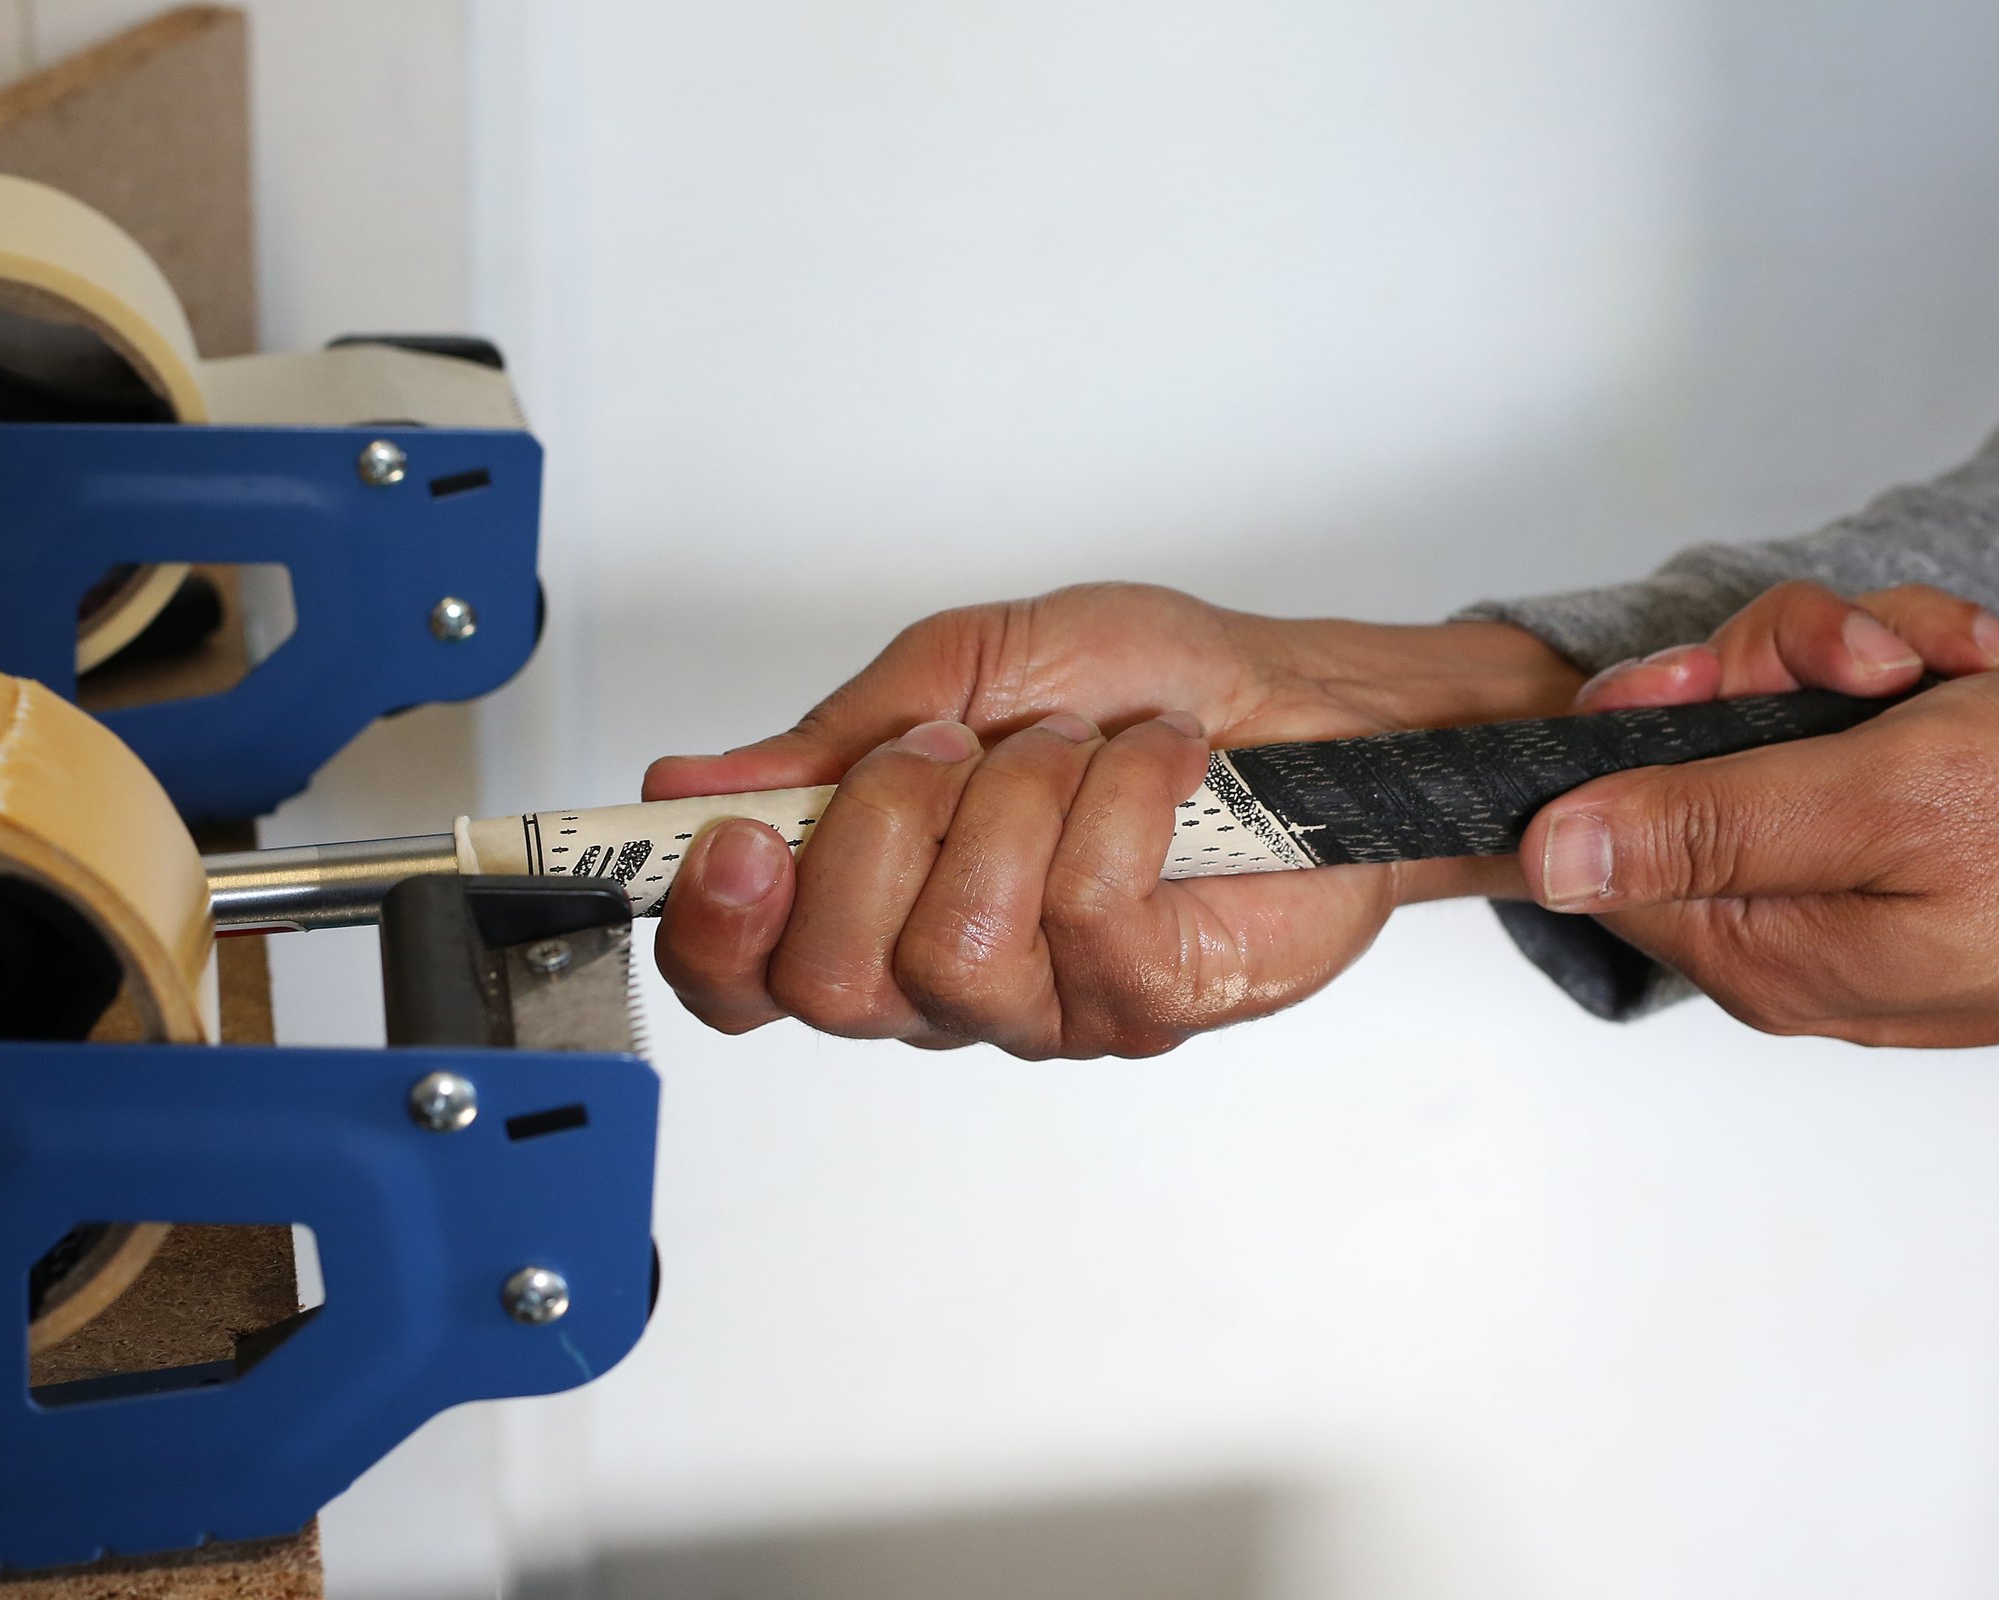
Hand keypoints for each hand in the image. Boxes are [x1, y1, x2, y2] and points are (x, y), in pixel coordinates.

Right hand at [646, 582, 1582, 1055]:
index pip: (743, 979)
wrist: (1307, 705)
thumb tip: (691, 784)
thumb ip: (834, 739)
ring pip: (957, 952)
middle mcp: (947, 972)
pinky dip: (1121, 801)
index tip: (729, 838)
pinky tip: (1159, 765)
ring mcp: (1048, 1004)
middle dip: (877, 834)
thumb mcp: (968, 668)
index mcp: (876, 900)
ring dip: (1014, 806)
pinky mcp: (1149, 1001)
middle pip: (829, 985)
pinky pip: (1085, 916)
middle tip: (946, 751)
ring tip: (1070, 748)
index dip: (711, 928)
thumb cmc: (1143, 683)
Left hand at [1518, 583, 1998, 1044]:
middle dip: (1777, 670)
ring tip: (1959, 668)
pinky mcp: (1903, 840)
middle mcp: (1784, 926)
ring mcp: (1844, 882)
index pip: (1606, 831)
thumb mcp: (1882, 802)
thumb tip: (1549, 857)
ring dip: (1863, 657)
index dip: (1647, 728)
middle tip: (1875, 665)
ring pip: (1778, 721)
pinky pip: (1855, 736)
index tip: (1722, 677)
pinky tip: (1984, 676)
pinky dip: (1916, 682)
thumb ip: (1706, 821)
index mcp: (1756, 944)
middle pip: (1688, 758)